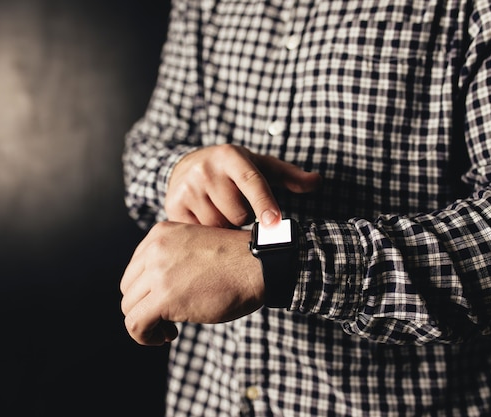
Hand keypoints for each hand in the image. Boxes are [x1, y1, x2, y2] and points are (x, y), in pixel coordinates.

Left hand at [120, 221, 263, 345]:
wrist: (258, 266)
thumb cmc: (237, 261)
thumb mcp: (195, 248)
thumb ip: (171, 259)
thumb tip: (154, 291)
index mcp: (160, 234)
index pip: (135, 268)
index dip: (147, 291)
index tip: (166, 301)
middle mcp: (154, 249)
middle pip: (129, 288)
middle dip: (145, 306)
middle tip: (167, 319)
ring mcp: (157, 272)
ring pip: (129, 307)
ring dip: (146, 323)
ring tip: (169, 330)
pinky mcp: (164, 297)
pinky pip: (135, 324)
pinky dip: (145, 336)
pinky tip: (166, 336)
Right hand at [166, 144, 320, 227]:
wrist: (185, 166)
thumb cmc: (233, 170)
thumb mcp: (260, 166)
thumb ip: (290, 176)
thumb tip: (318, 182)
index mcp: (231, 157)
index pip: (252, 182)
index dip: (265, 204)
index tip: (274, 222)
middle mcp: (206, 169)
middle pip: (237, 214)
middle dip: (242, 217)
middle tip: (236, 206)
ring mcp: (187, 188)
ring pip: (218, 227)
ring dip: (225, 227)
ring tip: (220, 211)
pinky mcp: (173, 206)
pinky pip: (198, 233)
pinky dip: (206, 232)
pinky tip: (205, 219)